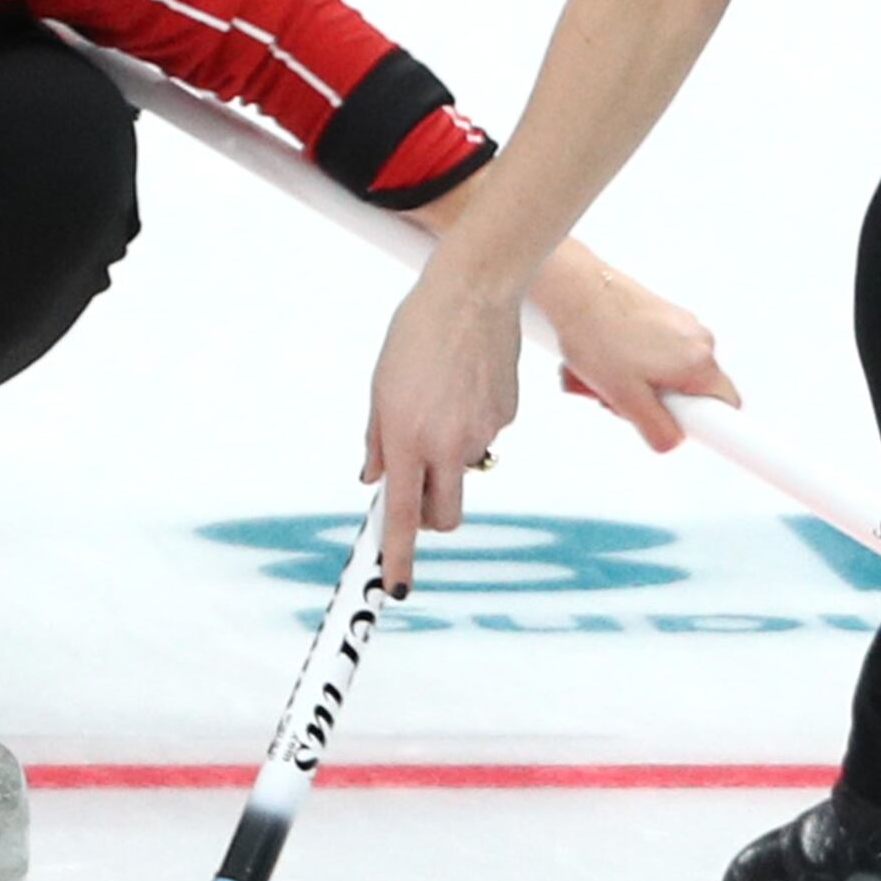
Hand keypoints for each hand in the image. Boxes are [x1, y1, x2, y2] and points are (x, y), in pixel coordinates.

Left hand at [363, 258, 522, 590]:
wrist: (471, 293)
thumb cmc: (416, 335)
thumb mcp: (380, 388)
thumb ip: (377, 440)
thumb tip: (373, 480)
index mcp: (408, 439)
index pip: (401, 515)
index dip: (399, 556)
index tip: (396, 588)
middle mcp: (447, 445)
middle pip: (445, 516)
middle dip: (431, 518)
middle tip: (417, 492)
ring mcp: (482, 433)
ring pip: (466, 471)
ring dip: (450, 458)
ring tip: (440, 401)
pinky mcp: (506, 416)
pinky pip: (485, 435)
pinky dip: (471, 422)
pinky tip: (465, 381)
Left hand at [533, 249, 740, 452]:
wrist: (571, 287)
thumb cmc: (595, 334)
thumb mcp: (625, 398)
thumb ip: (656, 429)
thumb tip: (671, 440)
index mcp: (698, 362)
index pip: (726, 406)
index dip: (703, 422)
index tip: (678, 424)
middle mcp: (698, 339)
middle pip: (687, 391)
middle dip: (649, 402)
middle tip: (613, 396)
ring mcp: (680, 323)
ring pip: (664, 371)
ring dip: (630, 381)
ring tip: (596, 373)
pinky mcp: (660, 313)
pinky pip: (652, 350)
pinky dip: (626, 359)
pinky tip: (598, 354)